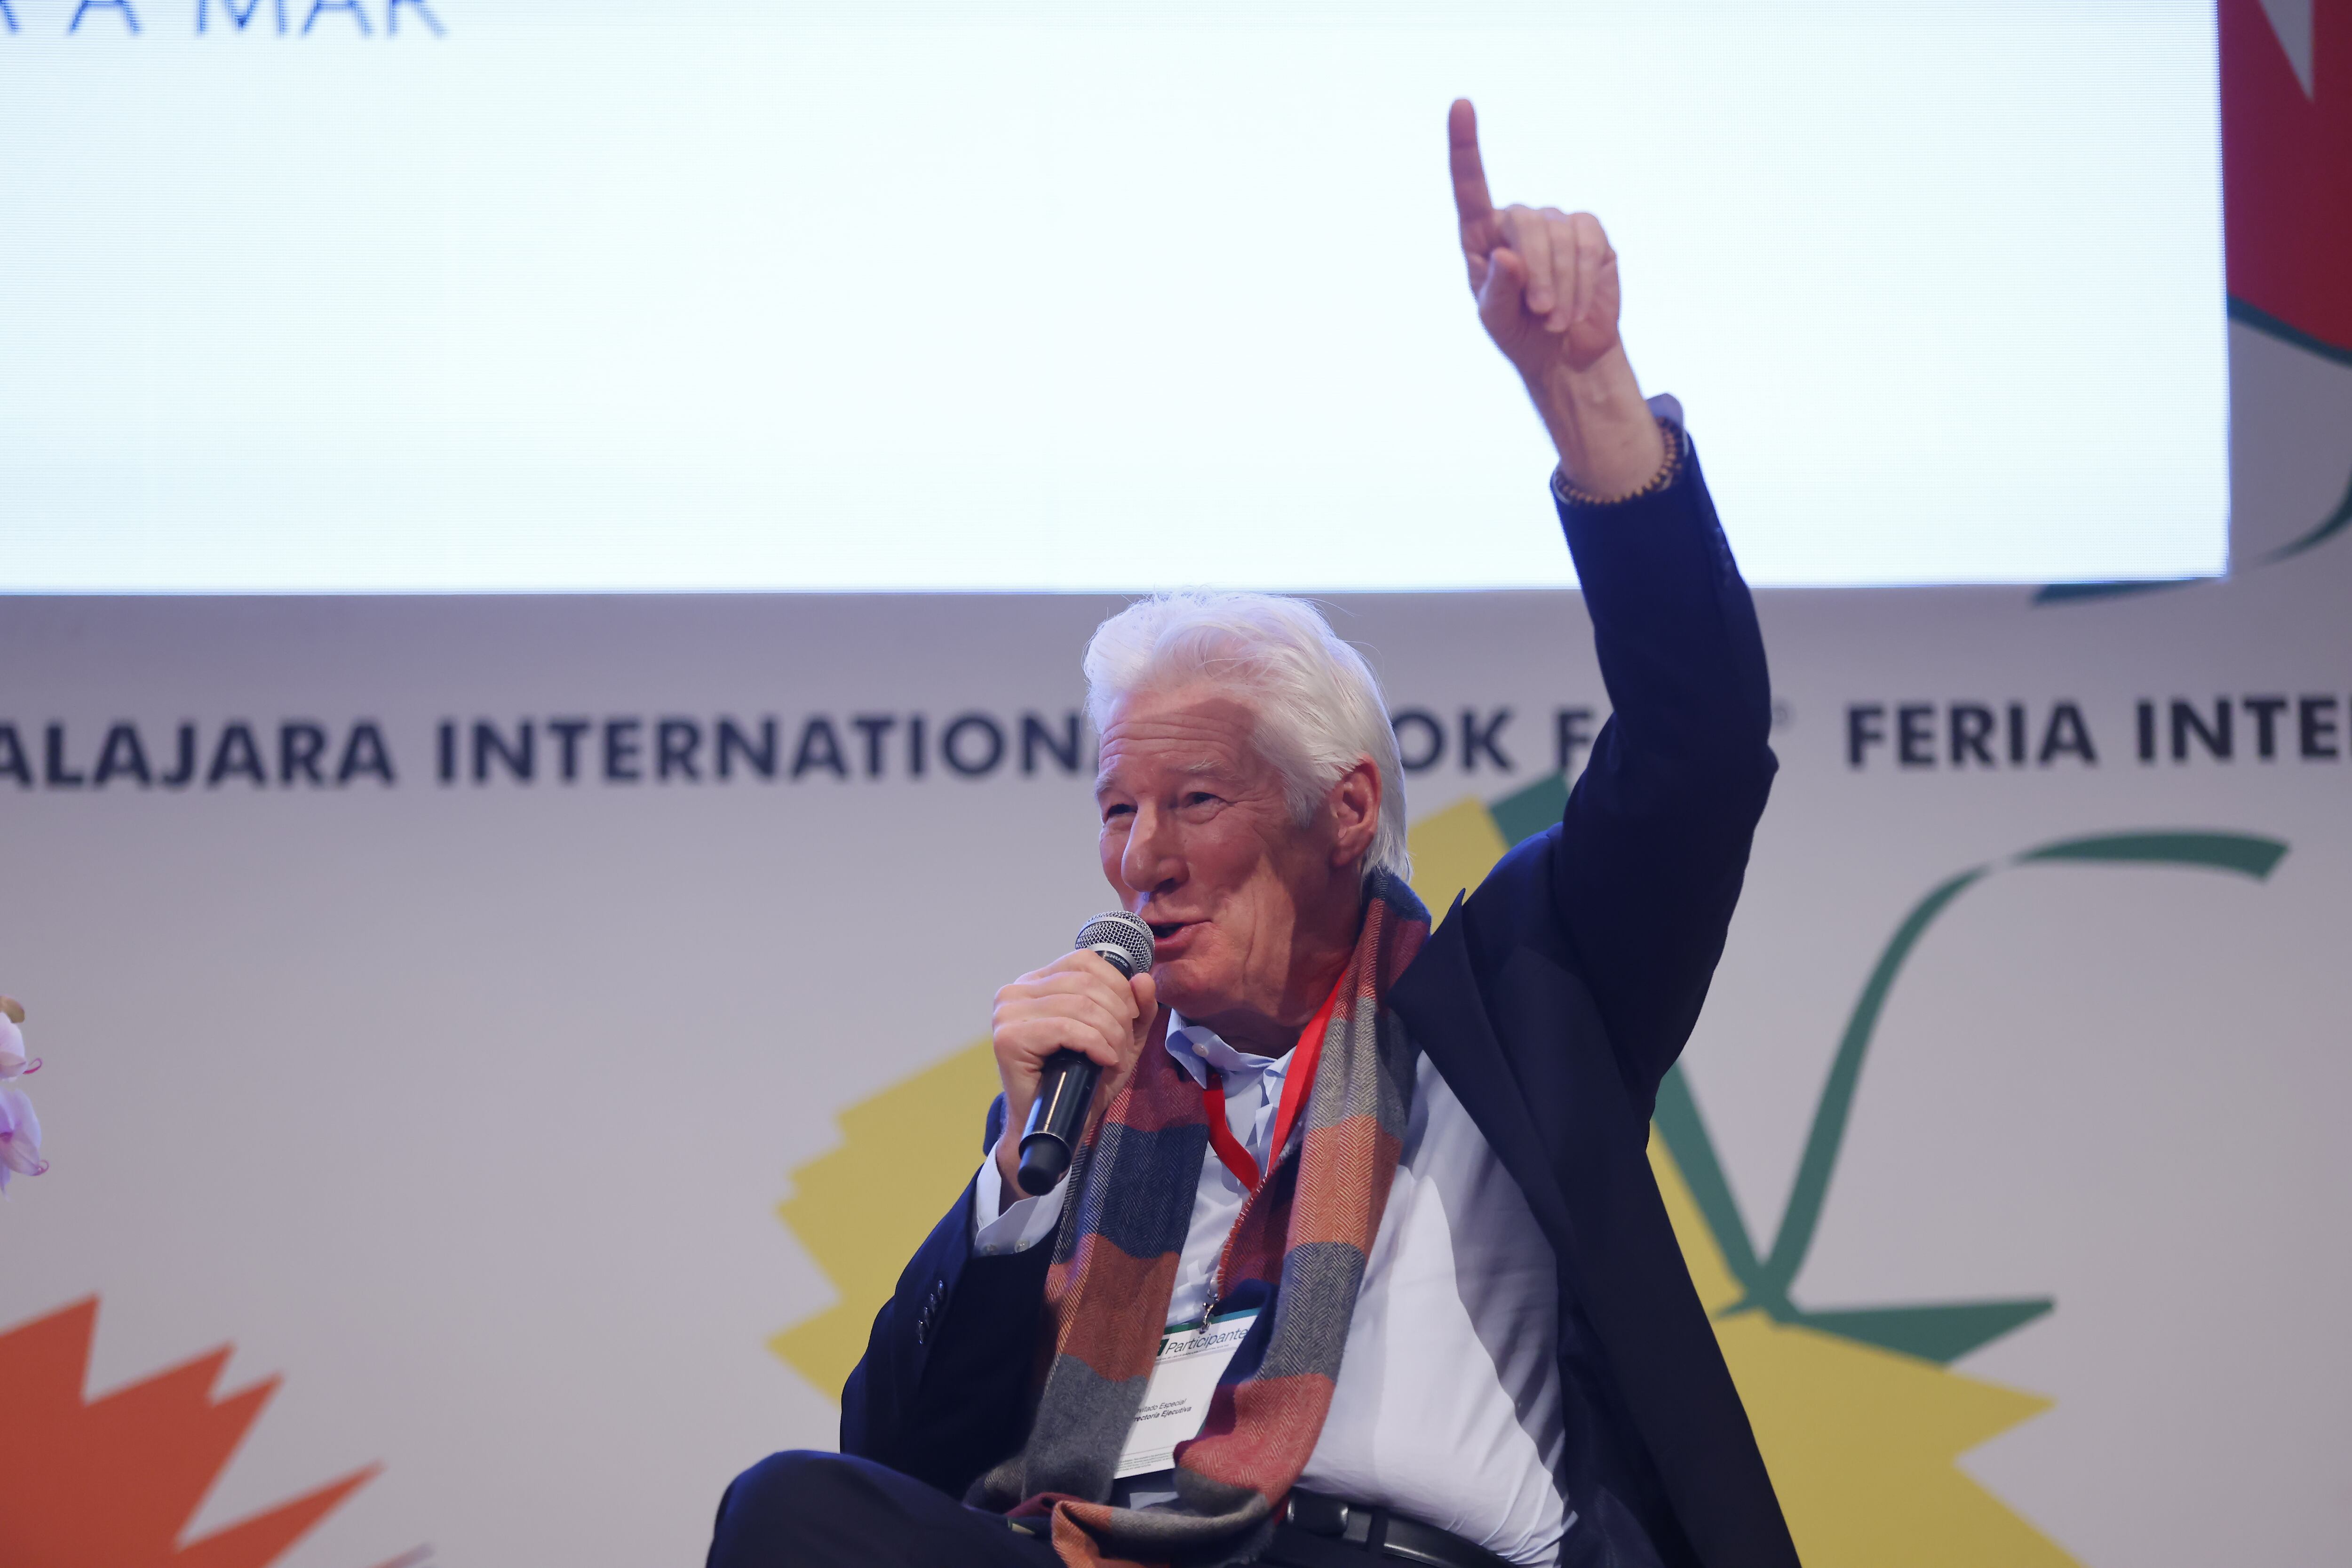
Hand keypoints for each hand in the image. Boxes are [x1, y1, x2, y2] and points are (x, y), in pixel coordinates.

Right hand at [988, 952, 1158, 1193]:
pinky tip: (1102, 1060)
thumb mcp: (1120, 1041)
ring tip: (1113, 1057)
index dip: (1116, 985)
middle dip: (1117, 1015)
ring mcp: (1008, 1013)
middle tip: (1122, 1045)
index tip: (1130, 1017)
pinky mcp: (1008, 1038)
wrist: (1056, 1128)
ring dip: (1109, 1033)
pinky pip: (1065, 1027)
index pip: (1083, 961)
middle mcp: (1016, 991)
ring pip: (1079, 1005)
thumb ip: (1136, 1010)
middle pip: (1085, 982)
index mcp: (1037, 983)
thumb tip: (1143, 978)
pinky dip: (1094, 1044)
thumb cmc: (1083, 1083)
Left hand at [1449, 99, 1663, 497]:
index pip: (1469, 185)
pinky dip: (1583, 280)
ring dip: (1561, 286)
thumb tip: (1508, 255)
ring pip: (1560, 237)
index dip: (1465, 145)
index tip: (1460, 105)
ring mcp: (1556, 223)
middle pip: (1525, 222)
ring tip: (1557, 319)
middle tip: (1542, 313)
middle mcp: (1517, 221)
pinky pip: (1589, 244)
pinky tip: (1578, 306)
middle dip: (1537, 272)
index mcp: (1481, 236)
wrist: (1565, 355)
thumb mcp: (1496, 320)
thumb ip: (1496, 289)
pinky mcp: (1590, 234)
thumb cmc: (1519, 334)